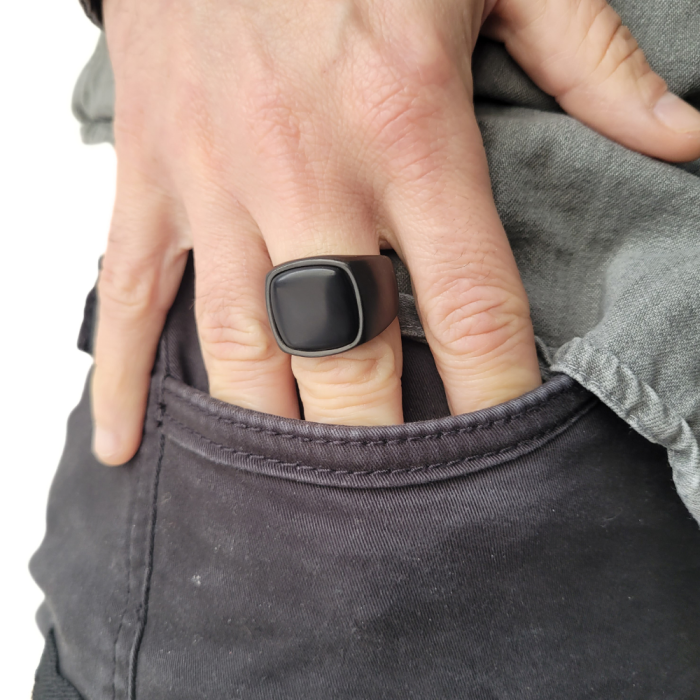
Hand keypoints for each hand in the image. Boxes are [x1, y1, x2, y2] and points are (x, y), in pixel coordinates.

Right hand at [92, 0, 699, 464]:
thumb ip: (592, 62)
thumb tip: (684, 140)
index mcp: (408, 128)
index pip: (467, 307)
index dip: (489, 396)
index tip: (498, 459)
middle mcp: (306, 172)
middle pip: (347, 354)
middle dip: (375, 443)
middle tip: (396, 507)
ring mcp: (214, 184)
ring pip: (238, 346)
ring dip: (268, 434)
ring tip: (292, 501)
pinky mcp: (149, 179)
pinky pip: (127, 297)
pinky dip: (122, 378)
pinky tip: (122, 445)